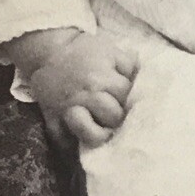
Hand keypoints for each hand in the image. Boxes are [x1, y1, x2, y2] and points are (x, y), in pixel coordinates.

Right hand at [11, 28, 138, 148]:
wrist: (48, 53)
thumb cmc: (84, 52)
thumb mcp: (110, 50)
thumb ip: (129, 65)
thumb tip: (145, 80)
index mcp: (100, 77)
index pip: (125, 95)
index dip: (127, 96)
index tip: (122, 95)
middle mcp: (84, 95)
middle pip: (113, 116)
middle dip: (116, 115)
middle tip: (113, 112)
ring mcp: (67, 110)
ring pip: (90, 134)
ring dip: (99, 134)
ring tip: (102, 130)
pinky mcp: (52, 120)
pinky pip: (64, 142)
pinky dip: (73, 145)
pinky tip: (80, 139)